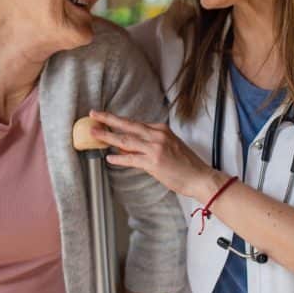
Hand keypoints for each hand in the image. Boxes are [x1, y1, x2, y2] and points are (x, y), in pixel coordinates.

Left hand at [89, 110, 221, 201]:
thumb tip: (124, 148)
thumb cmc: (186, 165)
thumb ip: (146, 145)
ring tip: (94, 133)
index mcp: (161, 129)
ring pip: (126, 140)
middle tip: (94, 115)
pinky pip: (131, 159)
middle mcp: (157, 135)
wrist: (200, 177)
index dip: (118, 121)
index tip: (106, 118)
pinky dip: (119, 159)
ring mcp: (155, 148)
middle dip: (108, 119)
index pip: (135, 124)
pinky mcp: (153, 162)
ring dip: (107, 136)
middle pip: (127, 125)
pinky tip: (110, 159)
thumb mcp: (168, 147)